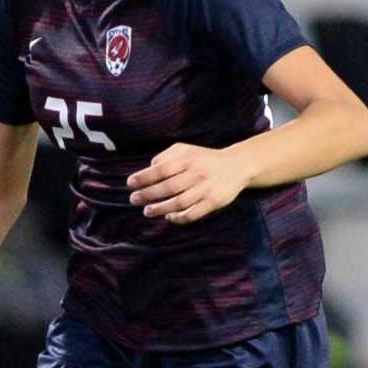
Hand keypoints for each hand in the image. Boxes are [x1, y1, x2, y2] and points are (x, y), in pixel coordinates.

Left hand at [128, 143, 248, 223]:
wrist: (236, 166)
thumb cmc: (203, 159)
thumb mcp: (185, 150)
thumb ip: (166, 156)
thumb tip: (149, 168)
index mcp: (188, 159)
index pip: (162, 169)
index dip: (144, 177)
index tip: (130, 184)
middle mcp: (197, 174)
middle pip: (168, 187)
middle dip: (148, 195)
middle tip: (134, 199)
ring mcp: (206, 189)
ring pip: (179, 203)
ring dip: (160, 209)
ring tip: (147, 211)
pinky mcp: (213, 202)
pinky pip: (193, 214)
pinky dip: (178, 218)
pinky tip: (168, 217)